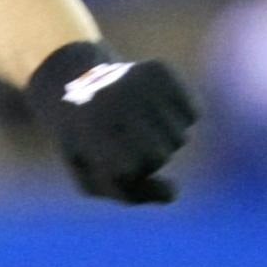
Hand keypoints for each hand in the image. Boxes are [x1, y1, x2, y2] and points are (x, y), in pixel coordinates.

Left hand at [26, 43, 196, 204]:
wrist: (72, 86)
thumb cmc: (84, 143)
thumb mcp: (93, 178)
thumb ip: (131, 195)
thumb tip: (174, 194)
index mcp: (91, 128)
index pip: (132, 170)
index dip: (127, 175)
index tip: (110, 162)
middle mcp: (116, 100)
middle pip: (161, 156)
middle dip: (148, 161)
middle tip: (124, 145)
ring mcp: (139, 82)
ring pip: (180, 137)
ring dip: (164, 141)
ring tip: (135, 126)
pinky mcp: (160, 70)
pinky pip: (193, 114)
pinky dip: (178, 120)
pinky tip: (152, 110)